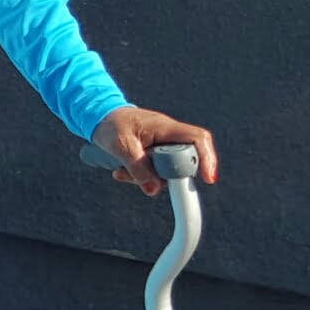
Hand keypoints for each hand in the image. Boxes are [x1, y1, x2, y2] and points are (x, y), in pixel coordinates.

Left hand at [90, 105, 218, 196]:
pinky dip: (141, 177)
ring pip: (168, 172)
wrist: (100, 119)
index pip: (198, 138)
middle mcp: (170, 137)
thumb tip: (153, 190)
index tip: (208, 179)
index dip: (207, 158)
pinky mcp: (156, 156)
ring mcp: (164, 147)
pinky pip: (156, 173)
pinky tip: (121, 172)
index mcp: (166, 128)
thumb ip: (137, 167)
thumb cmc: (111, 125)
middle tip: (143, 178)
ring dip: (147, 178)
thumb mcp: (120, 145)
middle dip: (165, 176)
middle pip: (184, 162)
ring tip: (122, 172)